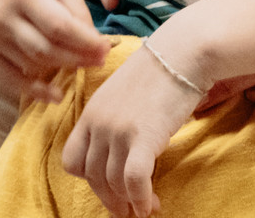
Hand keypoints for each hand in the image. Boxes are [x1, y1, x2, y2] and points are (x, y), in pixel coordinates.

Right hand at [0, 0, 109, 102]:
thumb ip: (74, 4)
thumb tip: (92, 38)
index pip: (59, 27)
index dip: (85, 43)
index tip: (105, 48)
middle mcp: (3, 18)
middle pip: (46, 50)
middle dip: (78, 59)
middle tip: (99, 60)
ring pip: (31, 65)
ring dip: (60, 69)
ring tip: (81, 65)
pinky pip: (8, 78)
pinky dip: (32, 90)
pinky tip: (54, 94)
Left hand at [62, 43, 202, 217]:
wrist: (182, 52)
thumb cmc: (160, 70)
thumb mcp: (123, 92)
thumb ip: (113, 117)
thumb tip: (119, 147)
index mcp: (91, 113)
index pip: (72, 160)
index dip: (88, 178)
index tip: (106, 184)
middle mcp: (99, 124)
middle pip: (93, 176)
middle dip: (109, 197)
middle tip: (123, 210)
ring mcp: (119, 131)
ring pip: (114, 182)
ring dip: (128, 202)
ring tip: (143, 209)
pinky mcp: (143, 137)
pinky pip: (135, 180)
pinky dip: (141, 198)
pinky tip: (150, 204)